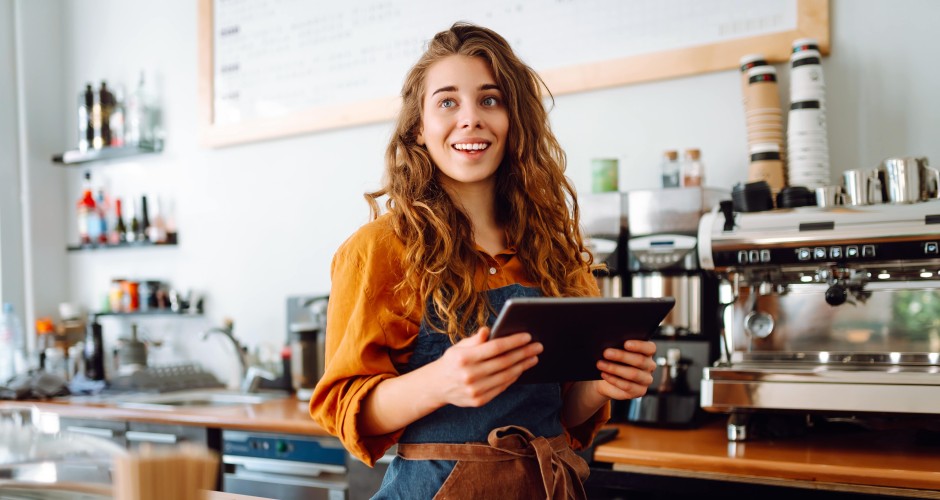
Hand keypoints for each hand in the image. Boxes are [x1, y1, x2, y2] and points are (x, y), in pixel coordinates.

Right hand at [427, 327, 541, 407]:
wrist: (437, 386)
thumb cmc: (452, 362)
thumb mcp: (458, 347)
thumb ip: (475, 340)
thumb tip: (489, 330)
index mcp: (463, 358)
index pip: (494, 347)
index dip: (513, 341)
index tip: (528, 336)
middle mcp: (469, 375)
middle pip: (503, 362)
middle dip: (523, 353)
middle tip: (538, 347)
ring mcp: (474, 390)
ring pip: (505, 376)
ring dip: (522, 366)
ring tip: (533, 358)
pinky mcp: (479, 401)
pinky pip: (501, 387)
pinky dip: (513, 377)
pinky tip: (520, 369)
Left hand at [593, 340, 656, 399]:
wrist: (607, 380)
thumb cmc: (612, 359)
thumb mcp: (615, 350)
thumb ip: (617, 345)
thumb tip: (609, 343)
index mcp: (648, 351)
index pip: (650, 348)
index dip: (639, 345)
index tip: (625, 344)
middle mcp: (650, 365)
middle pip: (639, 360)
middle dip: (621, 356)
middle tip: (606, 353)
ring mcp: (646, 379)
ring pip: (633, 374)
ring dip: (615, 368)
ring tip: (600, 364)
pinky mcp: (640, 391)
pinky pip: (628, 386)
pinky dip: (614, 379)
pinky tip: (604, 374)